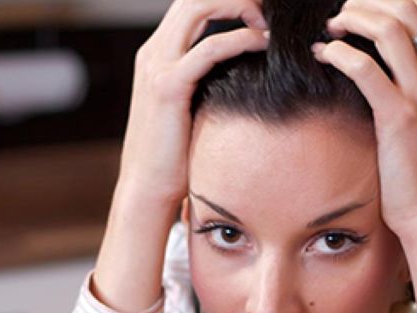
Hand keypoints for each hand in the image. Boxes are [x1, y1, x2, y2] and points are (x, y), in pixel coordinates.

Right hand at [120, 0, 268, 209]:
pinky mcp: (168, 87)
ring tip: (268, 22)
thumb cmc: (174, 156)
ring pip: (198, 6)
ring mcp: (157, 66)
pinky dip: (241, 39)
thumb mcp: (191, 107)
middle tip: (269, 10)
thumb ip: (207, 81)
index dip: (225, 1)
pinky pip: (209, 48)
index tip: (260, 12)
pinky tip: (263, 44)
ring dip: (239, 6)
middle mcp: (153, 52)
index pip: (191, 4)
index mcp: (157, 54)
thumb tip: (243, 72)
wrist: (147, 189)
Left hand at [312, 0, 416, 312]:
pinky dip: (338, 53)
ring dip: (352, 19)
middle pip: (407, 9)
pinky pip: (364, 68)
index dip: (394, 0)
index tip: (365, 8)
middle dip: (368, 3)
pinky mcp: (399, 117)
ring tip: (330, 28)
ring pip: (388, 28)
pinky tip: (322, 56)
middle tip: (342, 12)